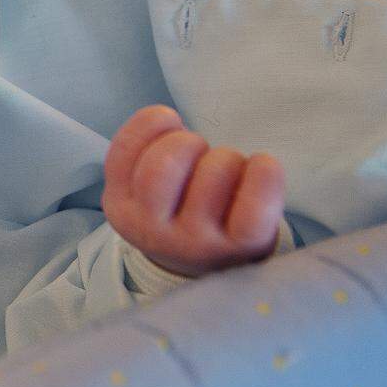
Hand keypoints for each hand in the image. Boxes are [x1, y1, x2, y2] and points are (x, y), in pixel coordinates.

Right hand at [101, 105, 285, 276]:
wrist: (210, 268)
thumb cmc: (178, 209)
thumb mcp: (142, 188)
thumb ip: (144, 151)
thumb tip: (166, 118)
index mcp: (122, 206)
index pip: (126, 148)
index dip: (154, 122)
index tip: (171, 126)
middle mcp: (151, 229)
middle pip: (164, 163)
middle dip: (189, 142)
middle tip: (200, 153)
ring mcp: (196, 242)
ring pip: (214, 172)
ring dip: (229, 157)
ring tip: (229, 172)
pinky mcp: (240, 246)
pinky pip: (255, 203)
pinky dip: (264, 173)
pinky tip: (262, 167)